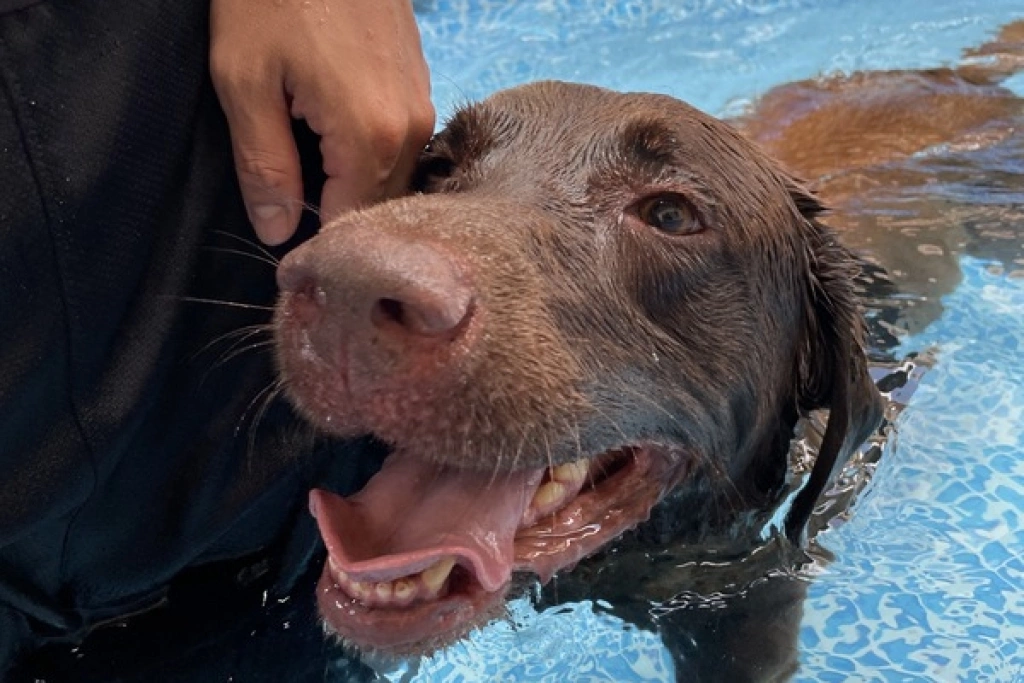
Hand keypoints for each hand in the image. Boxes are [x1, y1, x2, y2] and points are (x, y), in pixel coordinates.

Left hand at [210, 0, 434, 244]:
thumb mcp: (244, 81)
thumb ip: (264, 166)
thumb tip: (279, 231)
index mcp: (370, 135)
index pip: (353, 226)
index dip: (320, 249)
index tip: (289, 264)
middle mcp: (410, 128)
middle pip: (378, 206)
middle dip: (339, 224)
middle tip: (292, 229)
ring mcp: (421, 104)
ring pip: (390, 178)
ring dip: (351, 191)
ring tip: (308, 190)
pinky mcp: (418, 85)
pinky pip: (397, 146)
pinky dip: (365, 160)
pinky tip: (331, 150)